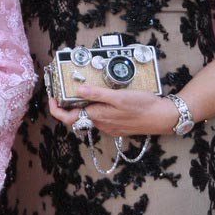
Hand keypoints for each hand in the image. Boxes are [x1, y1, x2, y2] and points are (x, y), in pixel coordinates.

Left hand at [46, 85, 179, 138]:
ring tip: (88, 88)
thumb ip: (98, 94)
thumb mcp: (119, 96)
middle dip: (71, 102)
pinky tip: (105, 96)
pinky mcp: (117, 126)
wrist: (162, 118)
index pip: (67, 118)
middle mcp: (101, 124)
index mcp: (98, 116)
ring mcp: (109, 126)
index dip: (55, 108)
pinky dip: (98, 107)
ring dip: (86, 103)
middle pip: (77, 115)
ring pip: (90, 115)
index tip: (52, 96)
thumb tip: (78, 91)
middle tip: (68, 87)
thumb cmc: (143, 106)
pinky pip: (101, 116)